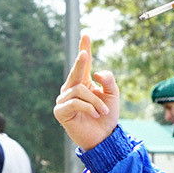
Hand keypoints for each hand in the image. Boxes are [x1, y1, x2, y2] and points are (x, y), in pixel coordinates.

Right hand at [54, 34, 119, 150]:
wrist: (103, 138)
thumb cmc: (107, 117)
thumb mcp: (113, 96)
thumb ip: (108, 81)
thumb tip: (97, 73)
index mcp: (84, 83)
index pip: (83, 64)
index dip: (84, 48)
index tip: (86, 34)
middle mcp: (71, 89)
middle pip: (76, 71)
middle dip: (81, 62)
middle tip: (85, 54)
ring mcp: (64, 100)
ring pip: (80, 90)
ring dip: (96, 101)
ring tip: (104, 111)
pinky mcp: (60, 111)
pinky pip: (74, 102)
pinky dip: (88, 107)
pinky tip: (95, 114)